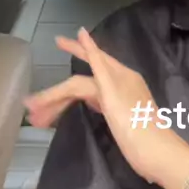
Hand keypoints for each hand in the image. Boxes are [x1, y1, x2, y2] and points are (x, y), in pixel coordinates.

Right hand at [24, 28, 175, 183]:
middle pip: (83, 82)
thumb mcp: (112, 91)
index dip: (75, 48)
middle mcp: (121, 82)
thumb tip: (83, 33)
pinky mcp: (120, 114)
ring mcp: (121, 99)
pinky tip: (71, 107)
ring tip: (40, 120)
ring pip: (86, 94)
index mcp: (120, 75)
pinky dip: (79, 103)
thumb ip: (97, 63)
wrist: (156, 154)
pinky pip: (94, 102)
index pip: (92, 58)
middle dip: (57, 93)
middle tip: (32, 106)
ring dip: (62, 104)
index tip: (57, 40)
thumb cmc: (134, 124)